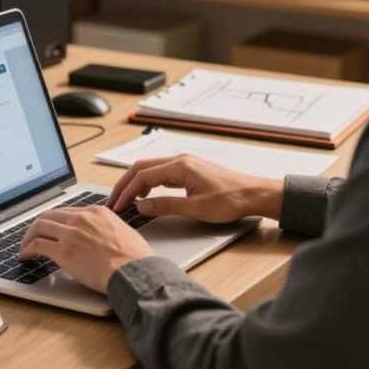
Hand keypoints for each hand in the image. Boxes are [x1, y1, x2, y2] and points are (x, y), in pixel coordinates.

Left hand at [18, 206, 153, 293]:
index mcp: (97, 212)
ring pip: (40, 226)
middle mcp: (82, 218)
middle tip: (34, 235)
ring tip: (25, 246)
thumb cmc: (135, 259)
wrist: (134, 272)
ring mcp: (71, 233)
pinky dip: (27, 249)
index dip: (57, 221)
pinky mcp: (62, 250)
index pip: (69, 212)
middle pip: (51, 215)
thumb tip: (103, 237)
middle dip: (39, 225)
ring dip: (29, 236)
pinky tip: (25, 256)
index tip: (53, 229)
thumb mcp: (124, 232)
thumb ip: (108, 229)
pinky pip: (37, 244)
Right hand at [109, 154, 283, 222]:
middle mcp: (180, 160)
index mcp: (179, 166)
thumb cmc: (231, 200)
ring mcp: (184, 163)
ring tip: (127, 200)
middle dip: (124, 184)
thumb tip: (142, 206)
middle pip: (141, 168)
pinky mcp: (189, 169)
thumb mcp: (196, 208)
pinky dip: (148, 182)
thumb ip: (166, 206)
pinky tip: (147, 195)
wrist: (254, 194)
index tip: (118, 205)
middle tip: (114, 201)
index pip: (142, 176)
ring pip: (150, 169)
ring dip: (135, 183)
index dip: (126, 191)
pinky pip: (161, 172)